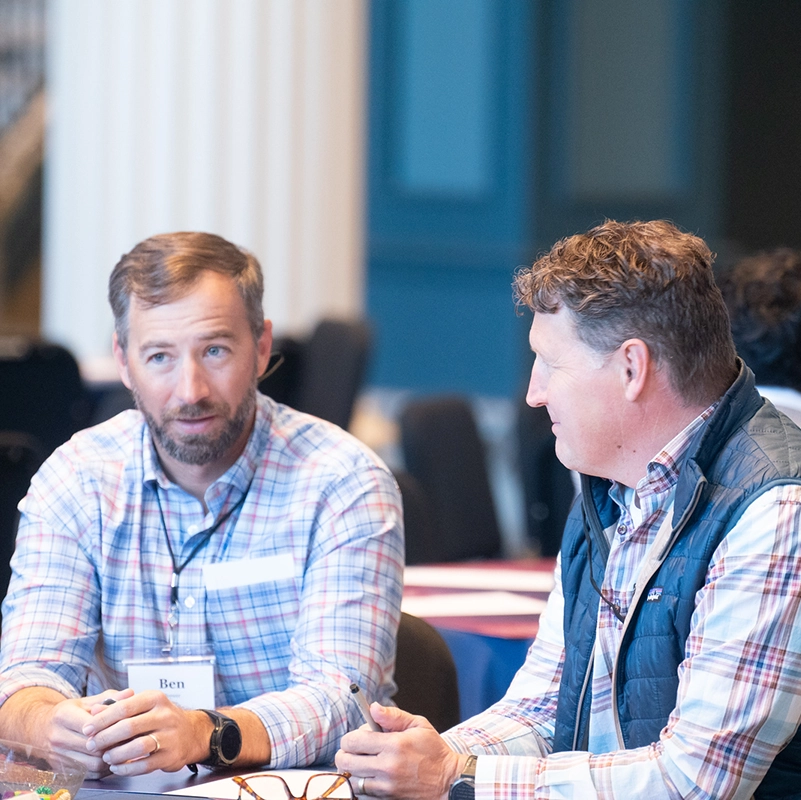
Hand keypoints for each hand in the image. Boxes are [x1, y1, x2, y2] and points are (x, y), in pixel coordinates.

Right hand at [37, 689, 133, 779]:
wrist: (40, 729)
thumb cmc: (68, 713)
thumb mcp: (86, 700)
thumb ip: (109, 698)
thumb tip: (130, 694)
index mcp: (64, 716)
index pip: (92, 725)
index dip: (111, 725)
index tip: (126, 723)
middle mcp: (58, 737)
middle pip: (94, 746)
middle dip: (114, 742)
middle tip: (131, 737)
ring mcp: (58, 755)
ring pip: (92, 763)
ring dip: (111, 758)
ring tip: (124, 748)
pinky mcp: (61, 769)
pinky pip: (88, 774)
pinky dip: (103, 768)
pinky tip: (112, 758)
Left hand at [82, 690, 207, 774]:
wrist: (191, 733)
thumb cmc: (161, 717)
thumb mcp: (143, 705)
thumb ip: (118, 706)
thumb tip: (94, 710)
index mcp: (155, 698)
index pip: (124, 707)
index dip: (102, 719)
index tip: (87, 728)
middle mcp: (165, 715)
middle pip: (129, 727)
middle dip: (106, 738)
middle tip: (92, 744)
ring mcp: (170, 736)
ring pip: (138, 746)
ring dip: (117, 754)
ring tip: (106, 756)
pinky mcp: (171, 755)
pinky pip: (145, 765)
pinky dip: (127, 768)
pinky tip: (117, 767)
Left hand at [336, 704, 464, 799]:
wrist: (448, 782)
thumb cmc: (434, 751)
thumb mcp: (418, 725)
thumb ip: (393, 716)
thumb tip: (372, 707)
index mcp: (393, 745)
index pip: (353, 741)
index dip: (349, 737)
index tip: (355, 737)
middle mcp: (387, 767)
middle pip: (346, 761)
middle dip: (345, 753)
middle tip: (354, 750)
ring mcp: (386, 787)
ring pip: (351, 779)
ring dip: (352, 771)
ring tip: (361, 763)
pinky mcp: (387, 799)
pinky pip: (362, 793)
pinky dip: (361, 785)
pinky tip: (370, 776)